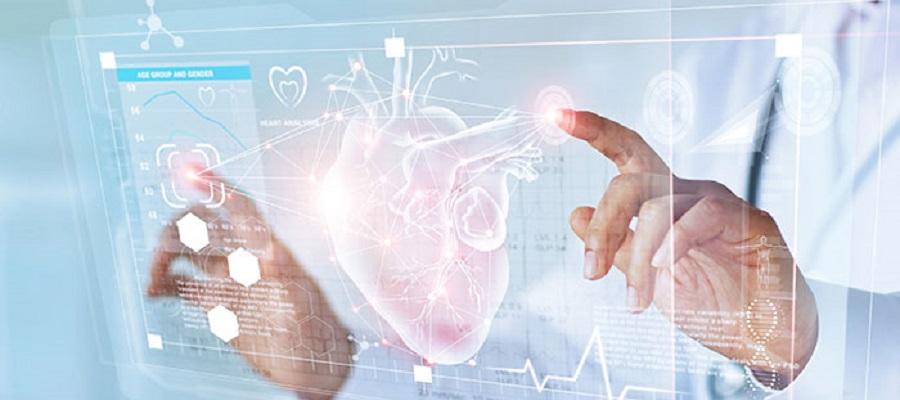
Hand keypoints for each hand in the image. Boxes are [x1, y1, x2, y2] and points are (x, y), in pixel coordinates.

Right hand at [146, 173, 350, 399]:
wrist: (314, 367)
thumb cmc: (319, 336)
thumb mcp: (306, 308)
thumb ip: (288, 282)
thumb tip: (274, 253)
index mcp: (270, 251)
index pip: (241, 209)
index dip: (218, 187)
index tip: (190, 173)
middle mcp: (247, 260)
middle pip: (203, 224)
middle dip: (176, 231)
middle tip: (162, 255)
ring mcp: (232, 280)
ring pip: (188, 250)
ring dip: (164, 257)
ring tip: (152, 282)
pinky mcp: (220, 303)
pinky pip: (184, 284)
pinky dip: (165, 283)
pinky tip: (154, 293)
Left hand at [558, 110, 817, 388]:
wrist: (759, 335)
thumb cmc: (708, 300)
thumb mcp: (646, 275)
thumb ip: (615, 245)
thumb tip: (574, 213)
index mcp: (661, 198)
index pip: (625, 152)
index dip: (593, 130)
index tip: (558, 115)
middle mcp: (687, 191)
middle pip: (629, 183)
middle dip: (603, 228)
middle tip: (590, 273)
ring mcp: (717, 202)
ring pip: (657, 207)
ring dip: (637, 258)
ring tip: (635, 300)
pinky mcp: (748, 218)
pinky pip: (700, 217)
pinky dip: (673, 244)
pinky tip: (662, 270)